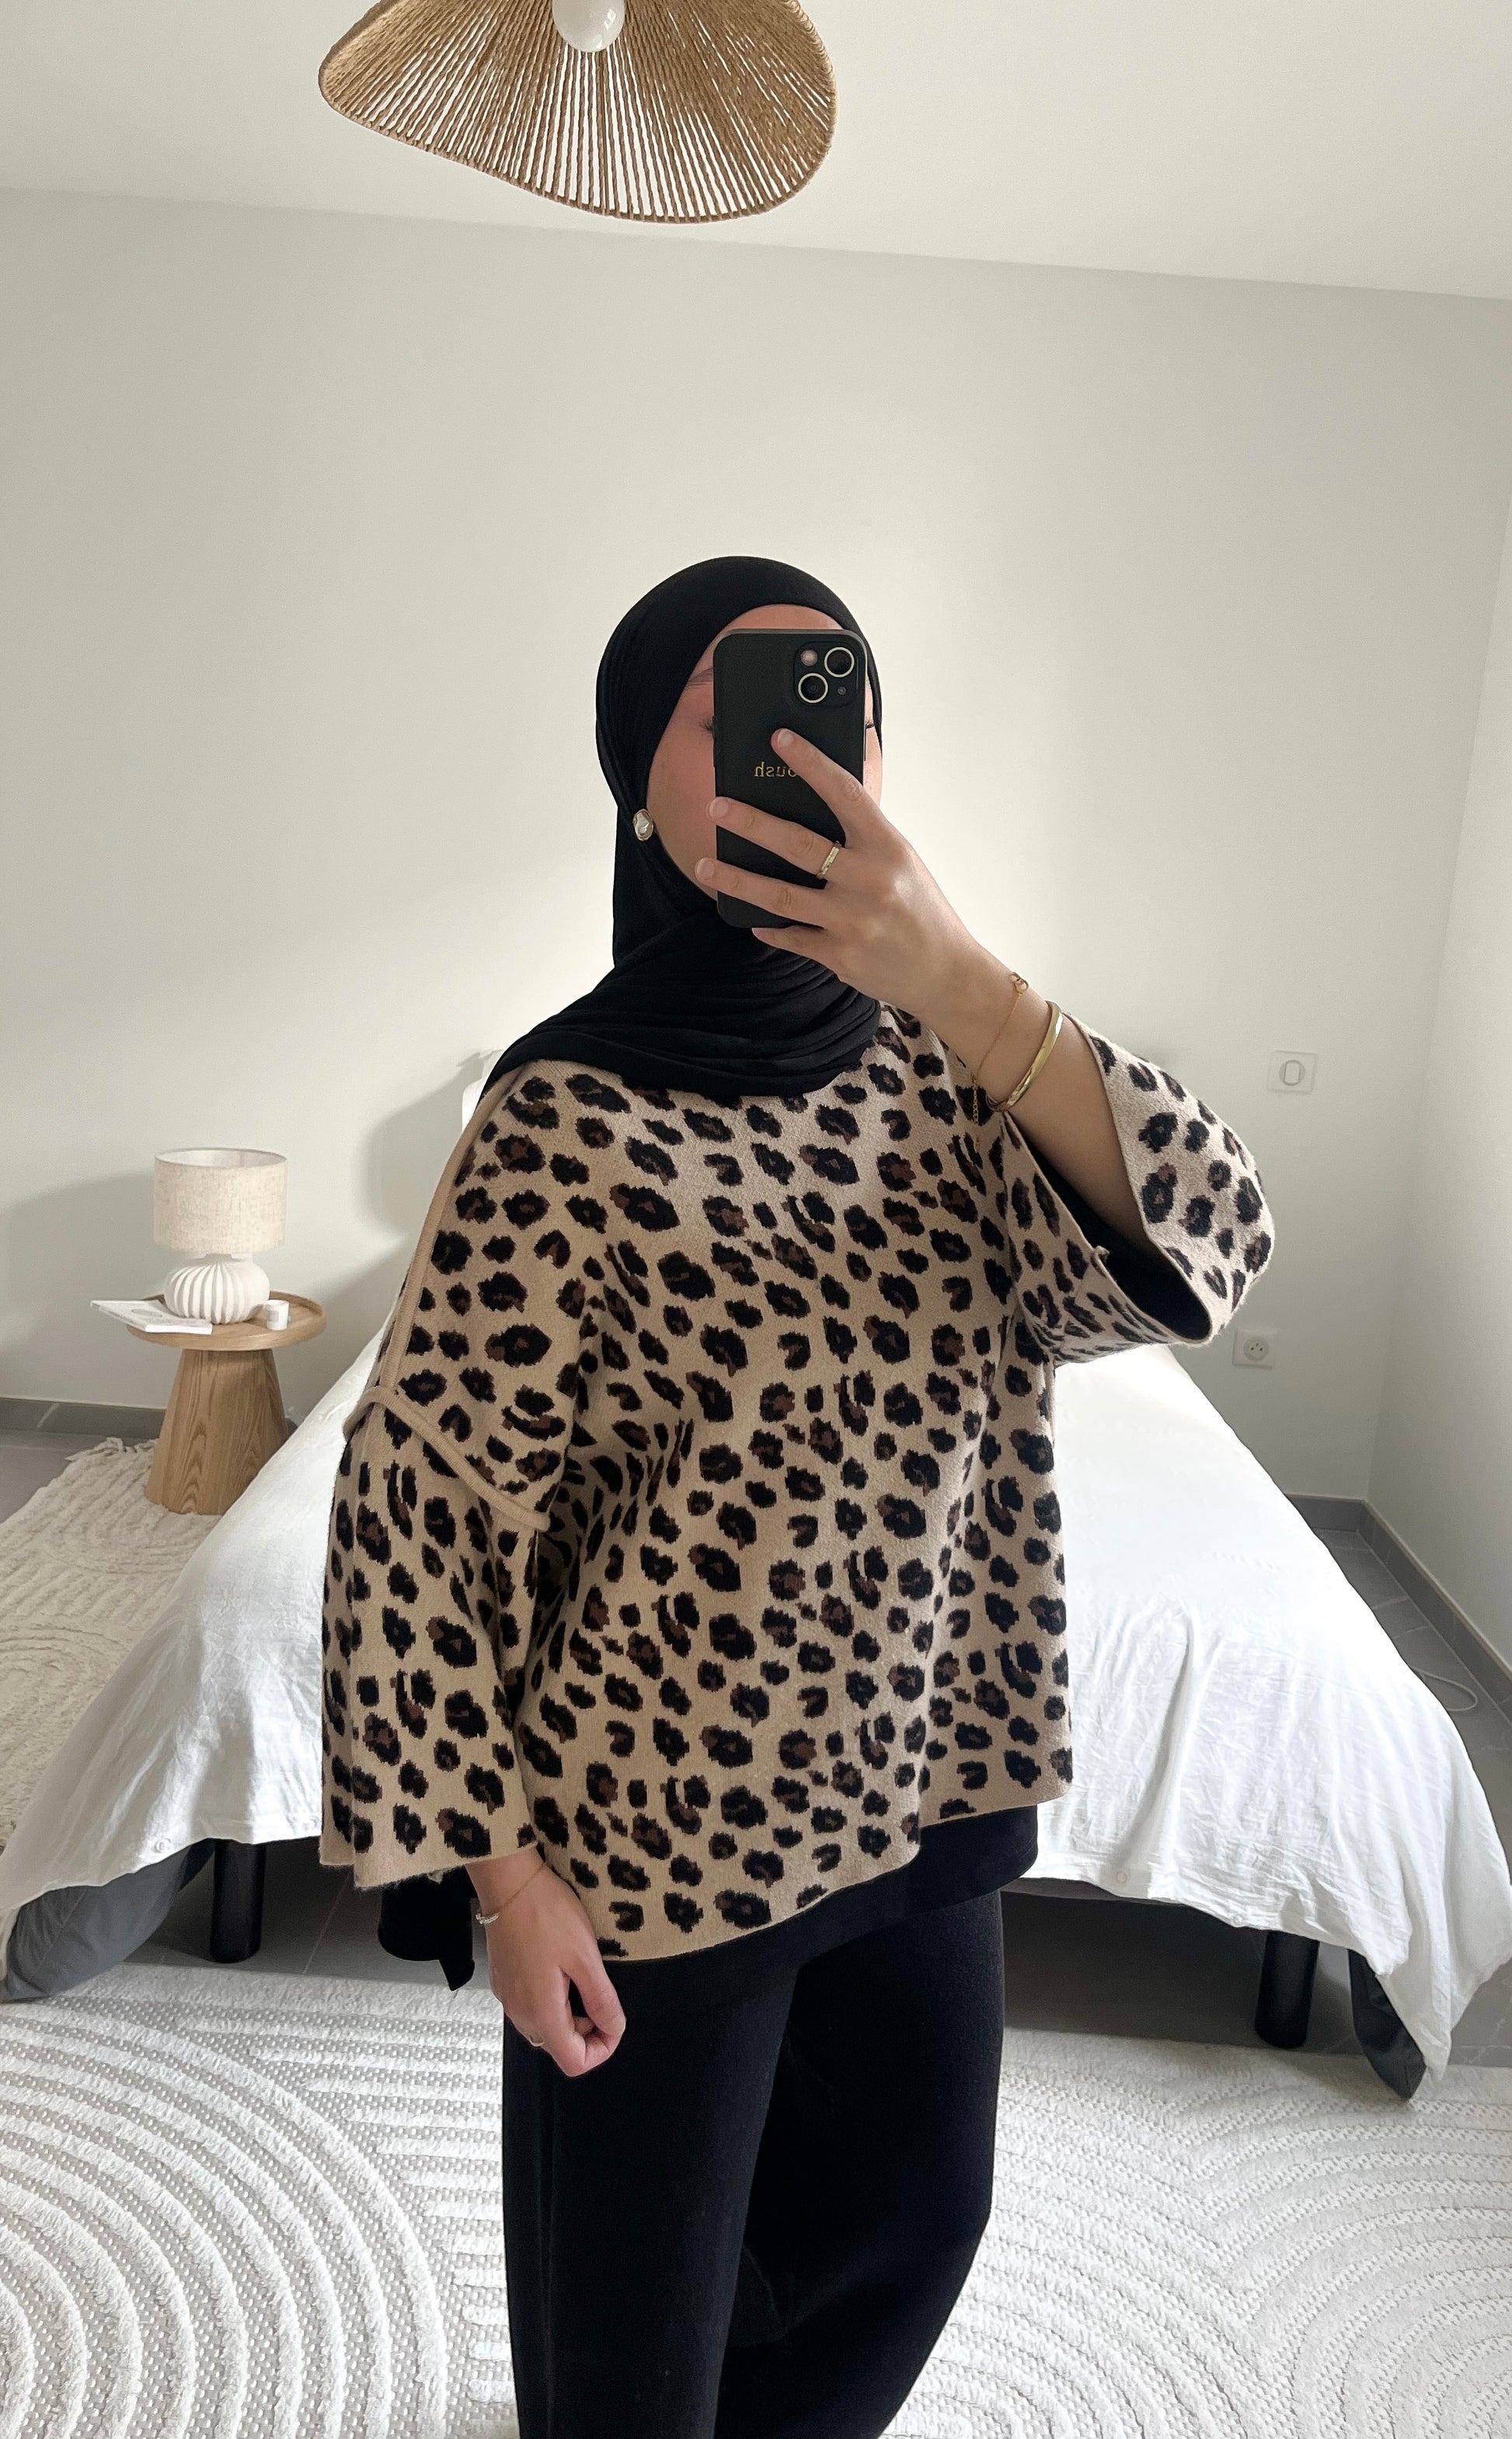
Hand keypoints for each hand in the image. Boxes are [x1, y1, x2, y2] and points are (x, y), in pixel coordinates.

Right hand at [479, 1853, 625, 2074]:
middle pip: (558, 2047)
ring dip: (570, 2016)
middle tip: (600, 1996)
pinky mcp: (503, 1982)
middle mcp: (520, 2014)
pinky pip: (531, 2007)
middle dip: (586, 2032)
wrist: (509, 1882)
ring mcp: (508, 1999)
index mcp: (541, 2013)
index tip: (614, 2022)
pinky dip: (551, 2001)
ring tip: (581, 1979)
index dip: (601, 2050)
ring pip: (544, 2027)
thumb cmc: (548, 1914)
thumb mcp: (586, 1956)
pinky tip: (560, 1969)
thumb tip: (614, 2029)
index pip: (574, 2063)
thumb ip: (601, 1999)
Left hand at [695, 726, 1000, 1042]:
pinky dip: (769, 927)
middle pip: (799, 845)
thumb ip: (865, 839)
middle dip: (752, 823)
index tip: (781, 740)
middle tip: (717, 806)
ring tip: (705, 865)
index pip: (845, 794)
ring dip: (737, 879)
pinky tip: (750, 918)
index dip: (812, 763)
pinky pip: (791, 937)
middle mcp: (869, 881)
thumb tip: (818, 808)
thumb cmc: (922, 912)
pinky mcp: (839, 954)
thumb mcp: (903, 863)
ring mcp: (852, 921)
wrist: (946, 973)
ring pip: (781, 896)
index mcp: (888, 848)